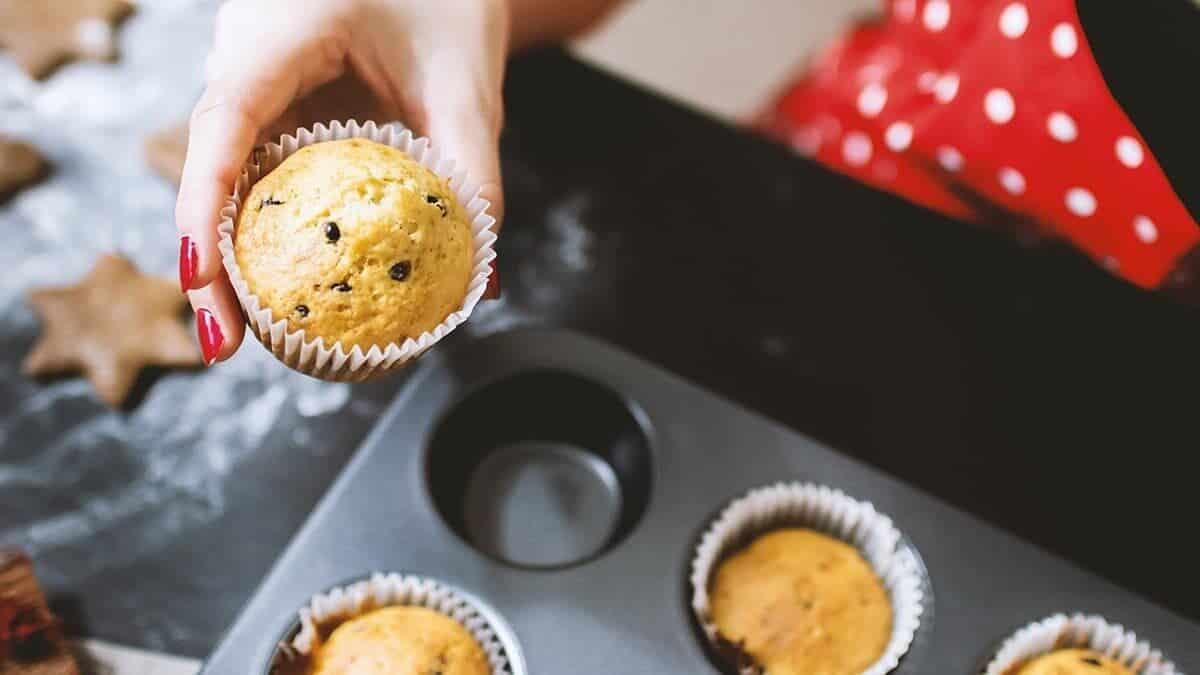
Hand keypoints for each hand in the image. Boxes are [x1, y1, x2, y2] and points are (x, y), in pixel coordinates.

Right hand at [176, 0, 508, 364]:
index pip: (224, 123)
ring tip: (248, 332)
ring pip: (226, 171)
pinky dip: (269, 225)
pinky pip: (259, 166)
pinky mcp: (271, 96)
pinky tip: (287, 284)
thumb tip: (481, 284)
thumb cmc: (452, 3)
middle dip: (209, 258)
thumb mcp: (468, 86)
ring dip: (234, 250)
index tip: (202, 280)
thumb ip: (474, 177)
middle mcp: (244, 50)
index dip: (201, 207)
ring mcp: (251, 74)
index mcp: (279, 30)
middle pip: (209, 163)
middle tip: (225, 344)